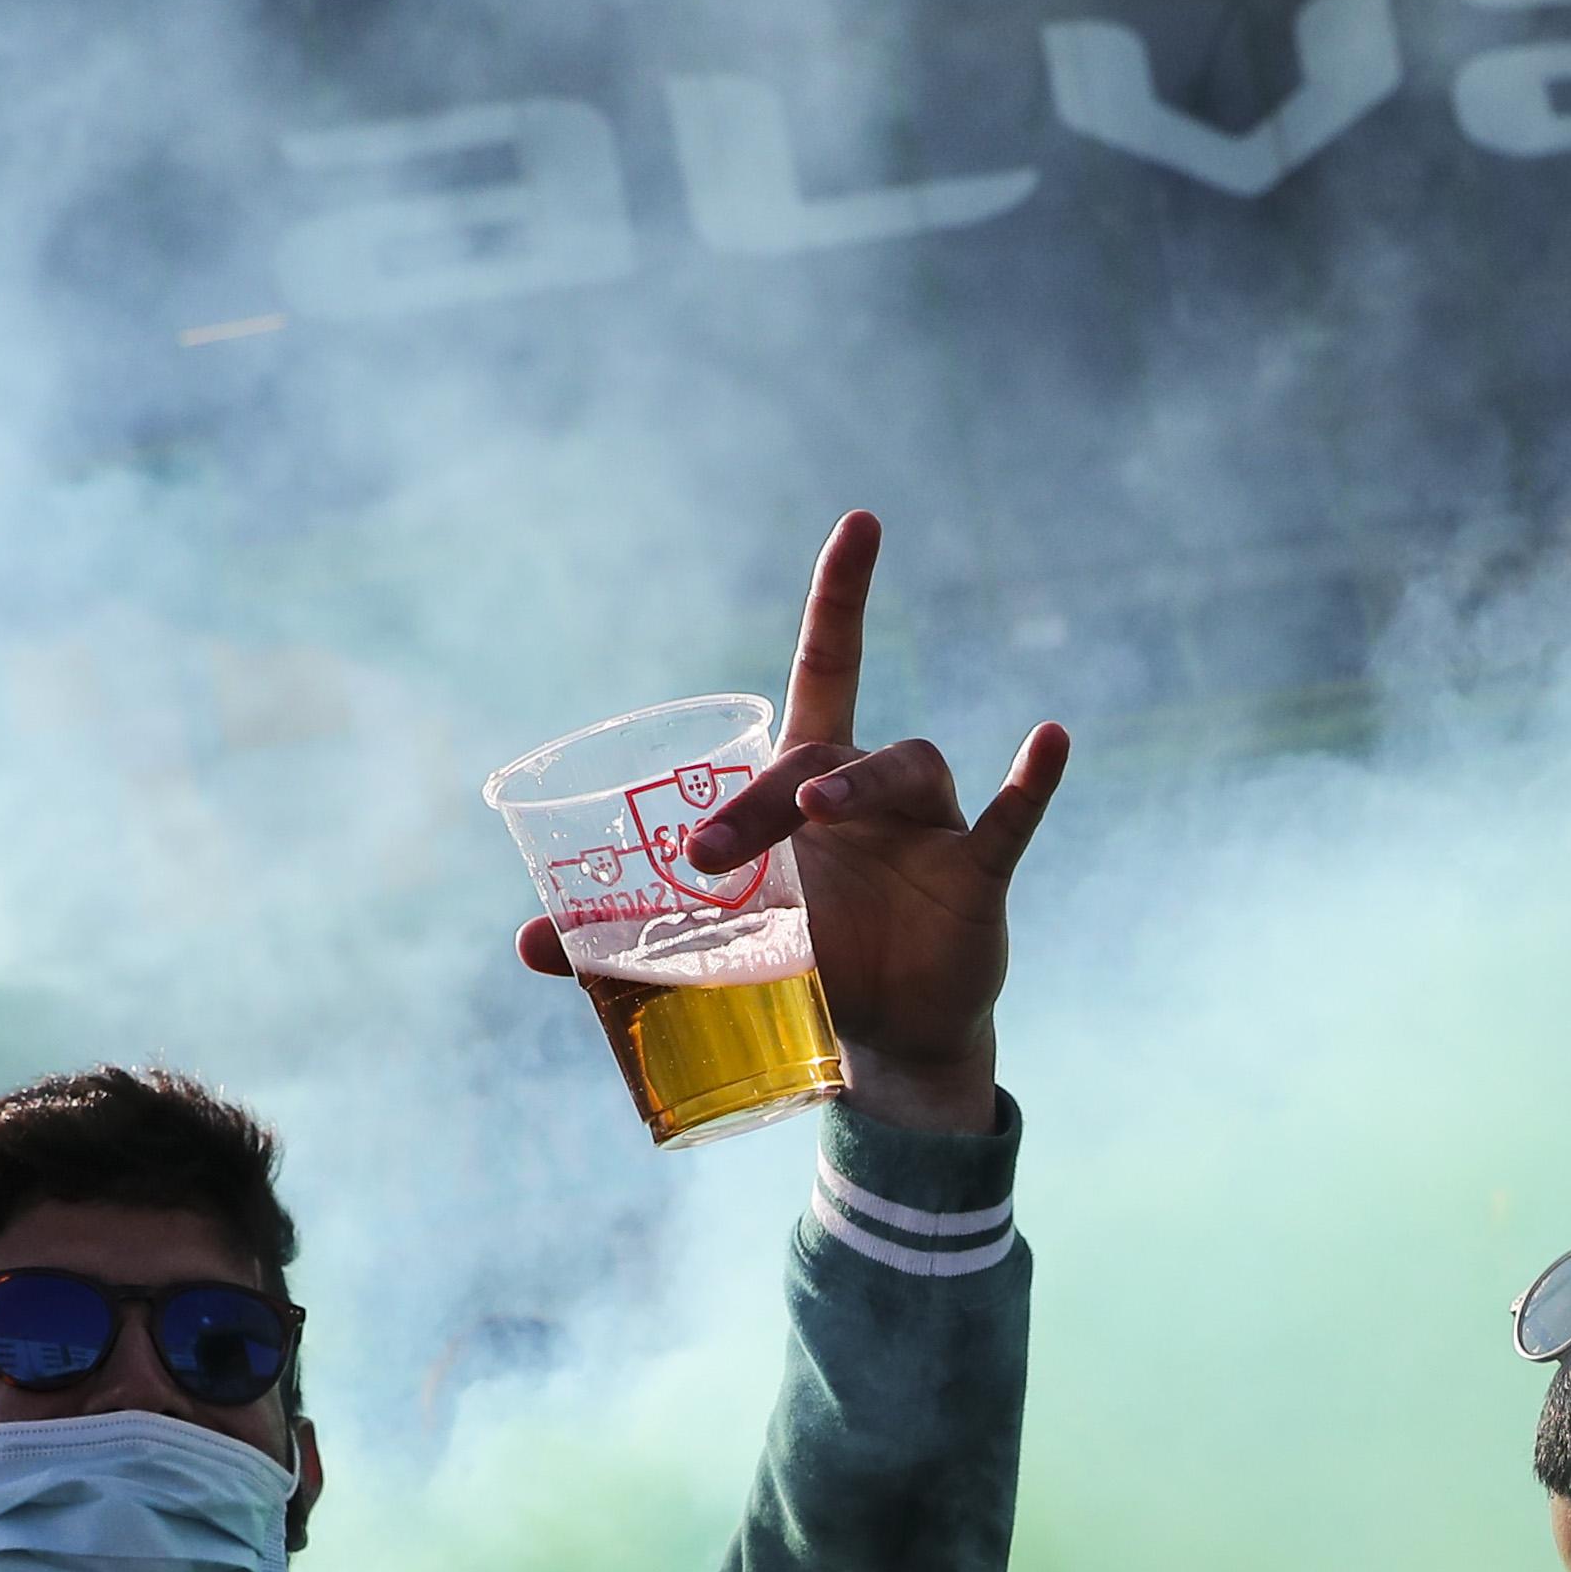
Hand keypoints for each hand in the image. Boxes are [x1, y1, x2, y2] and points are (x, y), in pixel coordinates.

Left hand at [515, 514, 1064, 1136]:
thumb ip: (632, 934)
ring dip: (857, 785)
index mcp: (811, 784)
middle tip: (706, 858)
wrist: (883, 1050)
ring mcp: (930, 830)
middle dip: (761, 798)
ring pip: (903, 769)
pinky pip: (1009, 823)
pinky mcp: (976, 879)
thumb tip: (523, 945)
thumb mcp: (716, 946)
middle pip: (821, 753)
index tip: (864, 522)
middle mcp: (874, 791)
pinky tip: (1047, 740)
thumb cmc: (806, 971)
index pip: (832, 664)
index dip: (844, 595)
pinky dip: (1030, 784)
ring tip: (817, 814)